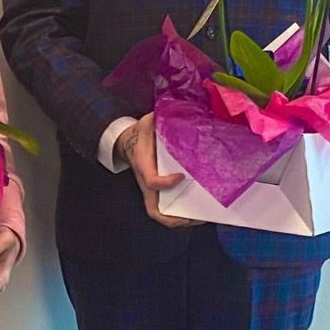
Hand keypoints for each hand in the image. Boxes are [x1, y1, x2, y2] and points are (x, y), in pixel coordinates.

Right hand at [116, 112, 200, 228]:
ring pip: (161, 213)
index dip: (165, 183)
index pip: (151, 181)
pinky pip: (166, 208)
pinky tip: (199, 208)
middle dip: (177, 217)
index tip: (181, 176)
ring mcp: (150, 190)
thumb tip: (185, 110)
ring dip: (181, 220)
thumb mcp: (149, 122)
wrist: (126, 141)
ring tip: (203, 216)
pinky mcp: (156, 191)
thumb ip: (163, 119)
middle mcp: (145, 182)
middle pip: (155, 210)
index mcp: (142, 165)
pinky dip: (181, 214)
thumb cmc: (140, 133)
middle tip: (199, 215)